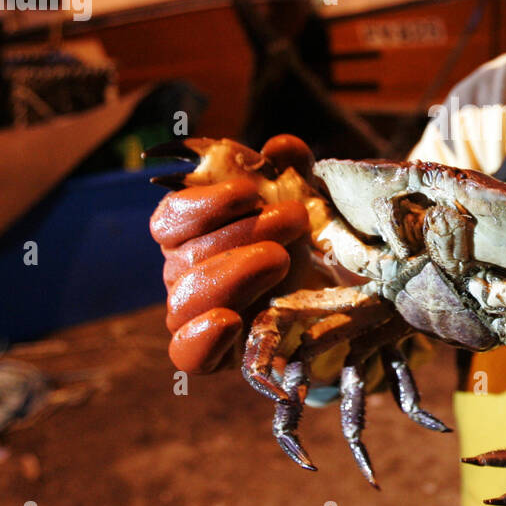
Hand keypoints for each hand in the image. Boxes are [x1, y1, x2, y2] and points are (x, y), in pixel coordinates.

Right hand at [149, 135, 314, 373]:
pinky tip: (229, 321)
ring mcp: (196, 318)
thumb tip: (281, 148)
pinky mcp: (215, 357)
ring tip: (280, 259)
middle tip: (293, 219)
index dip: (204, 204)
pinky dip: (201, 339)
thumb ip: (293, 170)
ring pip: (184, 302)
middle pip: (185, 257)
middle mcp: (184, 274)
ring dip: (231, 275)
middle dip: (241, 234)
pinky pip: (186, 356)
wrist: (335, 298)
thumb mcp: (307, 199)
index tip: (249, 192)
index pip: (170, 218)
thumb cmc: (305, 241)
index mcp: (192, 233)